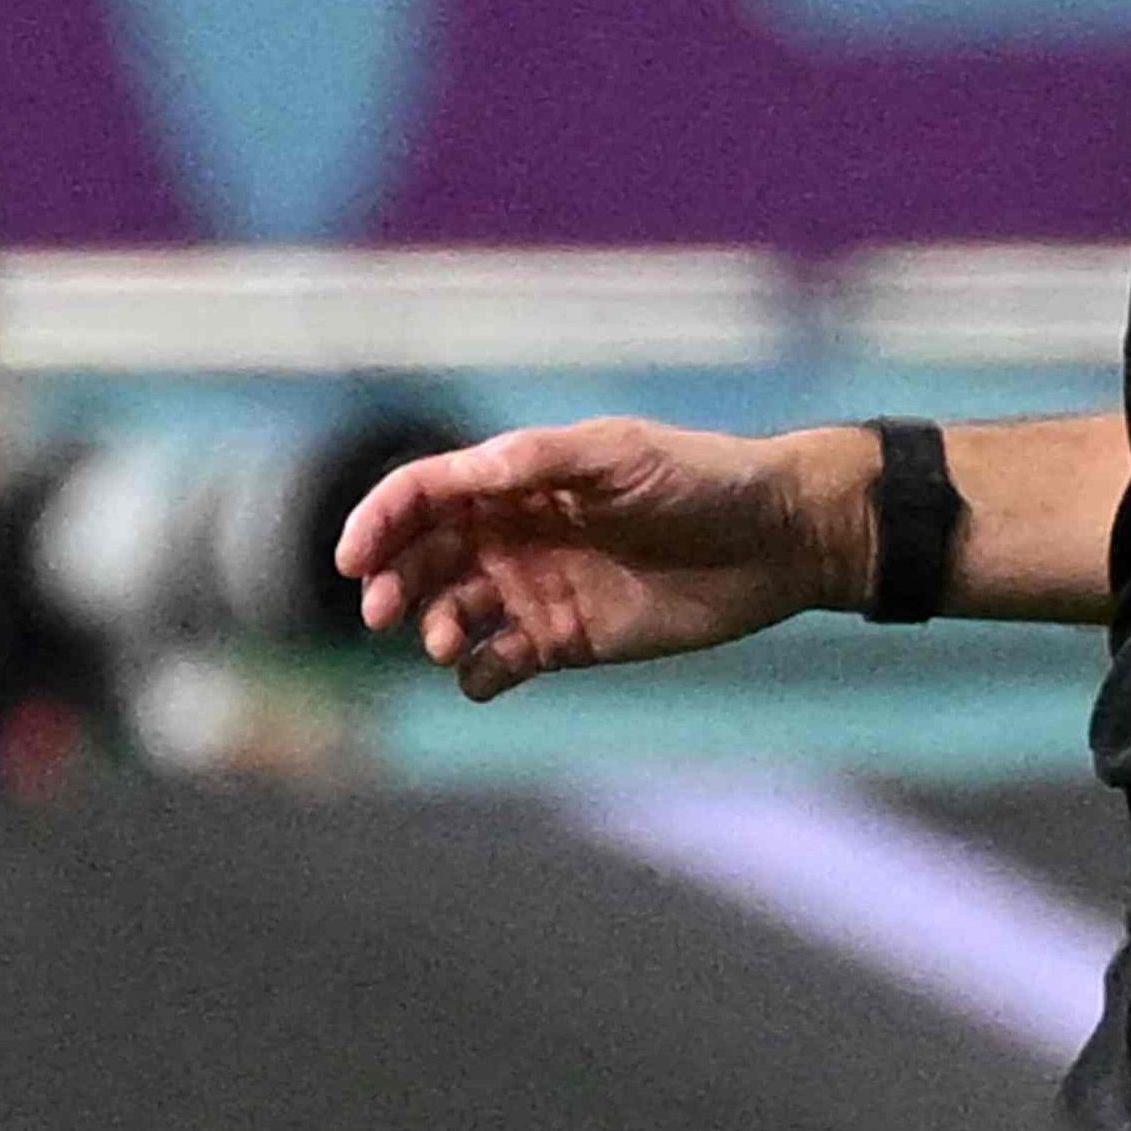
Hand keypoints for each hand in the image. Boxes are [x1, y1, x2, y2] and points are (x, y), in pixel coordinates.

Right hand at [341, 419, 858, 697]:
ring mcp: (534, 589)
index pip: (423, 495)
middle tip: (385, 612)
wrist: (776, 541)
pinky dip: (476, 675)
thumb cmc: (701, 479)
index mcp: (517, 480)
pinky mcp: (563, 642)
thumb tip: (463, 474)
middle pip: (422, 558)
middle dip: (392, 582)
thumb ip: (536, 462)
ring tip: (443, 642)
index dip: (378, 522)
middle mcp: (513, 534)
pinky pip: (495, 666)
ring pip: (449, 614)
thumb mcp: (618, 455)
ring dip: (430, 629)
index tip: (353, 560)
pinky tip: (481, 675)